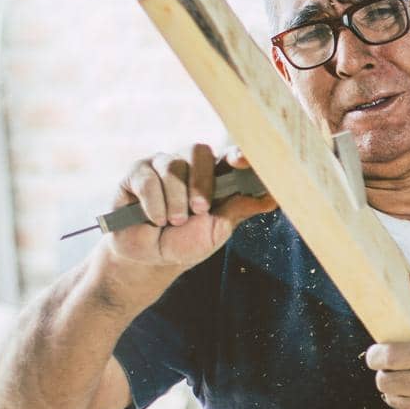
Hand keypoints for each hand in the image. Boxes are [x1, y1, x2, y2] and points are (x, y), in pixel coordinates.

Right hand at [105, 143, 276, 276]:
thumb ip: (240, 208)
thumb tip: (273, 197)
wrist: (151, 258)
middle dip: (201, 182)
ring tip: (175, 222)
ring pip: (172, 166)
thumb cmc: (187, 241)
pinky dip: (155, 204)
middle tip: (201, 210)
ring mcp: (160, 166)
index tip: (242, 160)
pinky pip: (147, 179)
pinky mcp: (136, 174)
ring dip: (176, 200)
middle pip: (198, 150)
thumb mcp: (218, 229)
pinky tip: (156, 220)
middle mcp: (187, 164)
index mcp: (213, 174)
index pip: (226, 154)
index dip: (236, 153)